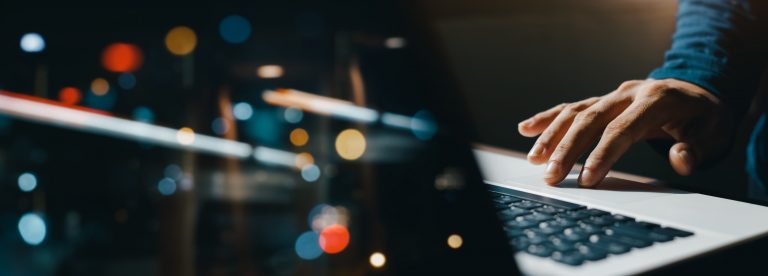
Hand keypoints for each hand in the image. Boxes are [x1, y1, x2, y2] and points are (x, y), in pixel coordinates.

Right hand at [517, 79, 732, 186]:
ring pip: (576, 111)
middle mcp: (629, 92)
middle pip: (591, 119)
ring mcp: (613, 94)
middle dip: (568, 148)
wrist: (699, 93)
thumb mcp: (714, 135)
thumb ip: (696, 148)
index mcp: (656, 98)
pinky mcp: (602, 100)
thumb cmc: (704, 119)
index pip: (622, 128)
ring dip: (552, 135)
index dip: (603, 154)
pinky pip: (571, 107)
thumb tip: (679, 159)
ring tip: (535, 160)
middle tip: (551, 175)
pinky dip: (548, 118)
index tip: (587, 179)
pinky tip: (526, 129)